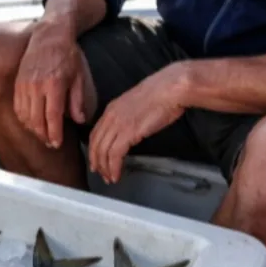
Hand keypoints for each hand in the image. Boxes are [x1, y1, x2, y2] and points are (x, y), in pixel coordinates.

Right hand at [14, 19, 89, 148]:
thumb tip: (79, 120)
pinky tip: (32, 123)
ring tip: (43, 135)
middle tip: (51, 143)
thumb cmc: (67, 55)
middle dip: (44, 135)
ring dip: (33, 129)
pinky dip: (24, 118)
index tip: (57, 143)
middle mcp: (37, 86)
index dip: (54, 133)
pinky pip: (18, 107)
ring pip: (25, 116)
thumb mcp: (78, 76)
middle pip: (37, 120)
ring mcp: (25, 85)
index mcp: (54, 84)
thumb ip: (77, 100)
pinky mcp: (18, 83)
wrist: (49, 35)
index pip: (52, 117)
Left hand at [89, 63, 190, 183]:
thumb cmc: (162, 93)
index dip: (94, 149)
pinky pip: (115, 155)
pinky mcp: (128, 132)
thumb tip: (130, 128)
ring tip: (109, 178)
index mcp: (111, 109)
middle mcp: (111, 116)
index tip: (96, 160)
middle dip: (96, 162)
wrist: (171, 88)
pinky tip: (116, 175)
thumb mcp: (137, 105)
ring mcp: (118, 124)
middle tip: (101, 174)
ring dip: (105, 168)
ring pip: (103, 152)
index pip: (95, 133)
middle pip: (95, 144)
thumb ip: (128, 116)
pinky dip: (114, 168)